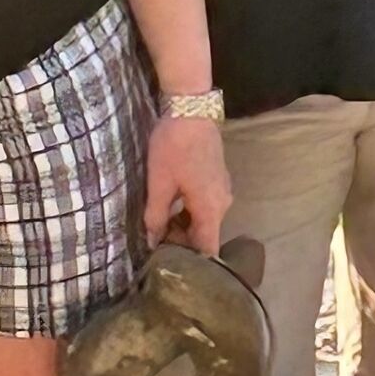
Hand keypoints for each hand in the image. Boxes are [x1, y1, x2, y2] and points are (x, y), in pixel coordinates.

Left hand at [144, 104, 230, 256]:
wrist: (191, 108)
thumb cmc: (173, 147)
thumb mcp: (159, 183)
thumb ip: (156, 217)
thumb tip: (151, 242)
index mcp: (211, 209)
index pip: (208, 250)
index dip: (191, 263)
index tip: (170, 268)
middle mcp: (223, 203)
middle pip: (205, 235)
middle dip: (182, 244)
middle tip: (154, 246)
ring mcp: (222, 189)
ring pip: (204, 220)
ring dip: (183, 227)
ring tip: (157, 228)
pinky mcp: (217, 178)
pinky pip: (205, 205)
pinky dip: (189, 212)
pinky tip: (169, 207)